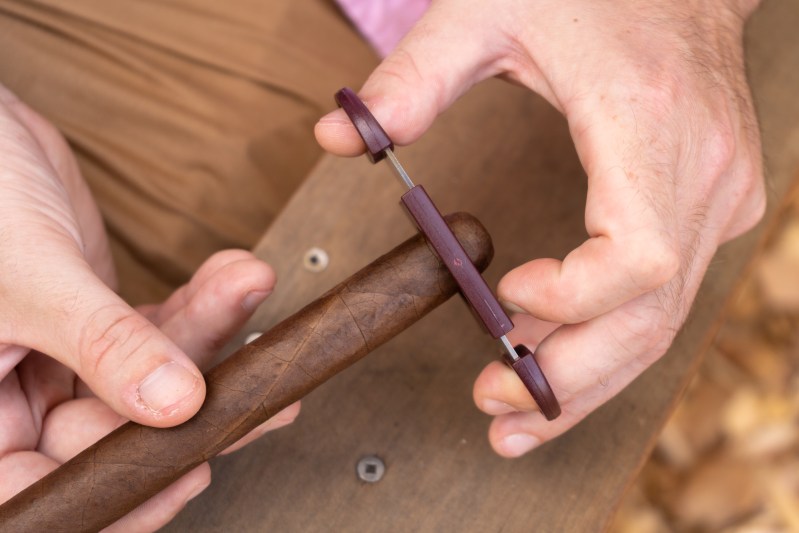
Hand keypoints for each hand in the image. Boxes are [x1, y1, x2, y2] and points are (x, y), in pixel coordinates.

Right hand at [0, 85, 298, 528]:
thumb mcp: (30, 278)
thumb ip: (103, 345)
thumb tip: (175, 407)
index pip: (39, 490)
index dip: (119, 496)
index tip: (193, 472)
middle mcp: (12, 398)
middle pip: (113, 436)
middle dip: (194, 405)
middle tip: (258, 386)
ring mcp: (62, 361)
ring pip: (153, 380)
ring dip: (211, 337)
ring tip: (250, 290)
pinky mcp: (101, 322)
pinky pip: (161, 329)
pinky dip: (201, 303)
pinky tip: (235, 278)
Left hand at [315, 0, 764, 455]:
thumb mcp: (487, 10)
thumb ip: (412, 76)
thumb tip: (336, 135)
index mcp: (648, 121)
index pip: (638, 256)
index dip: (573, 302)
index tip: (508, 301)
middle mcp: (704, 169)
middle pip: (650, 316)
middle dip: (567, 377)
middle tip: (492, 406)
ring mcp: (721, 196)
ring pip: (663, 323)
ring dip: (588, 380)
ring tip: (517, 416)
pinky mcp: (716, 209)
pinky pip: (665, 298)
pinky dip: (610, 342)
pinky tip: (558, 366)